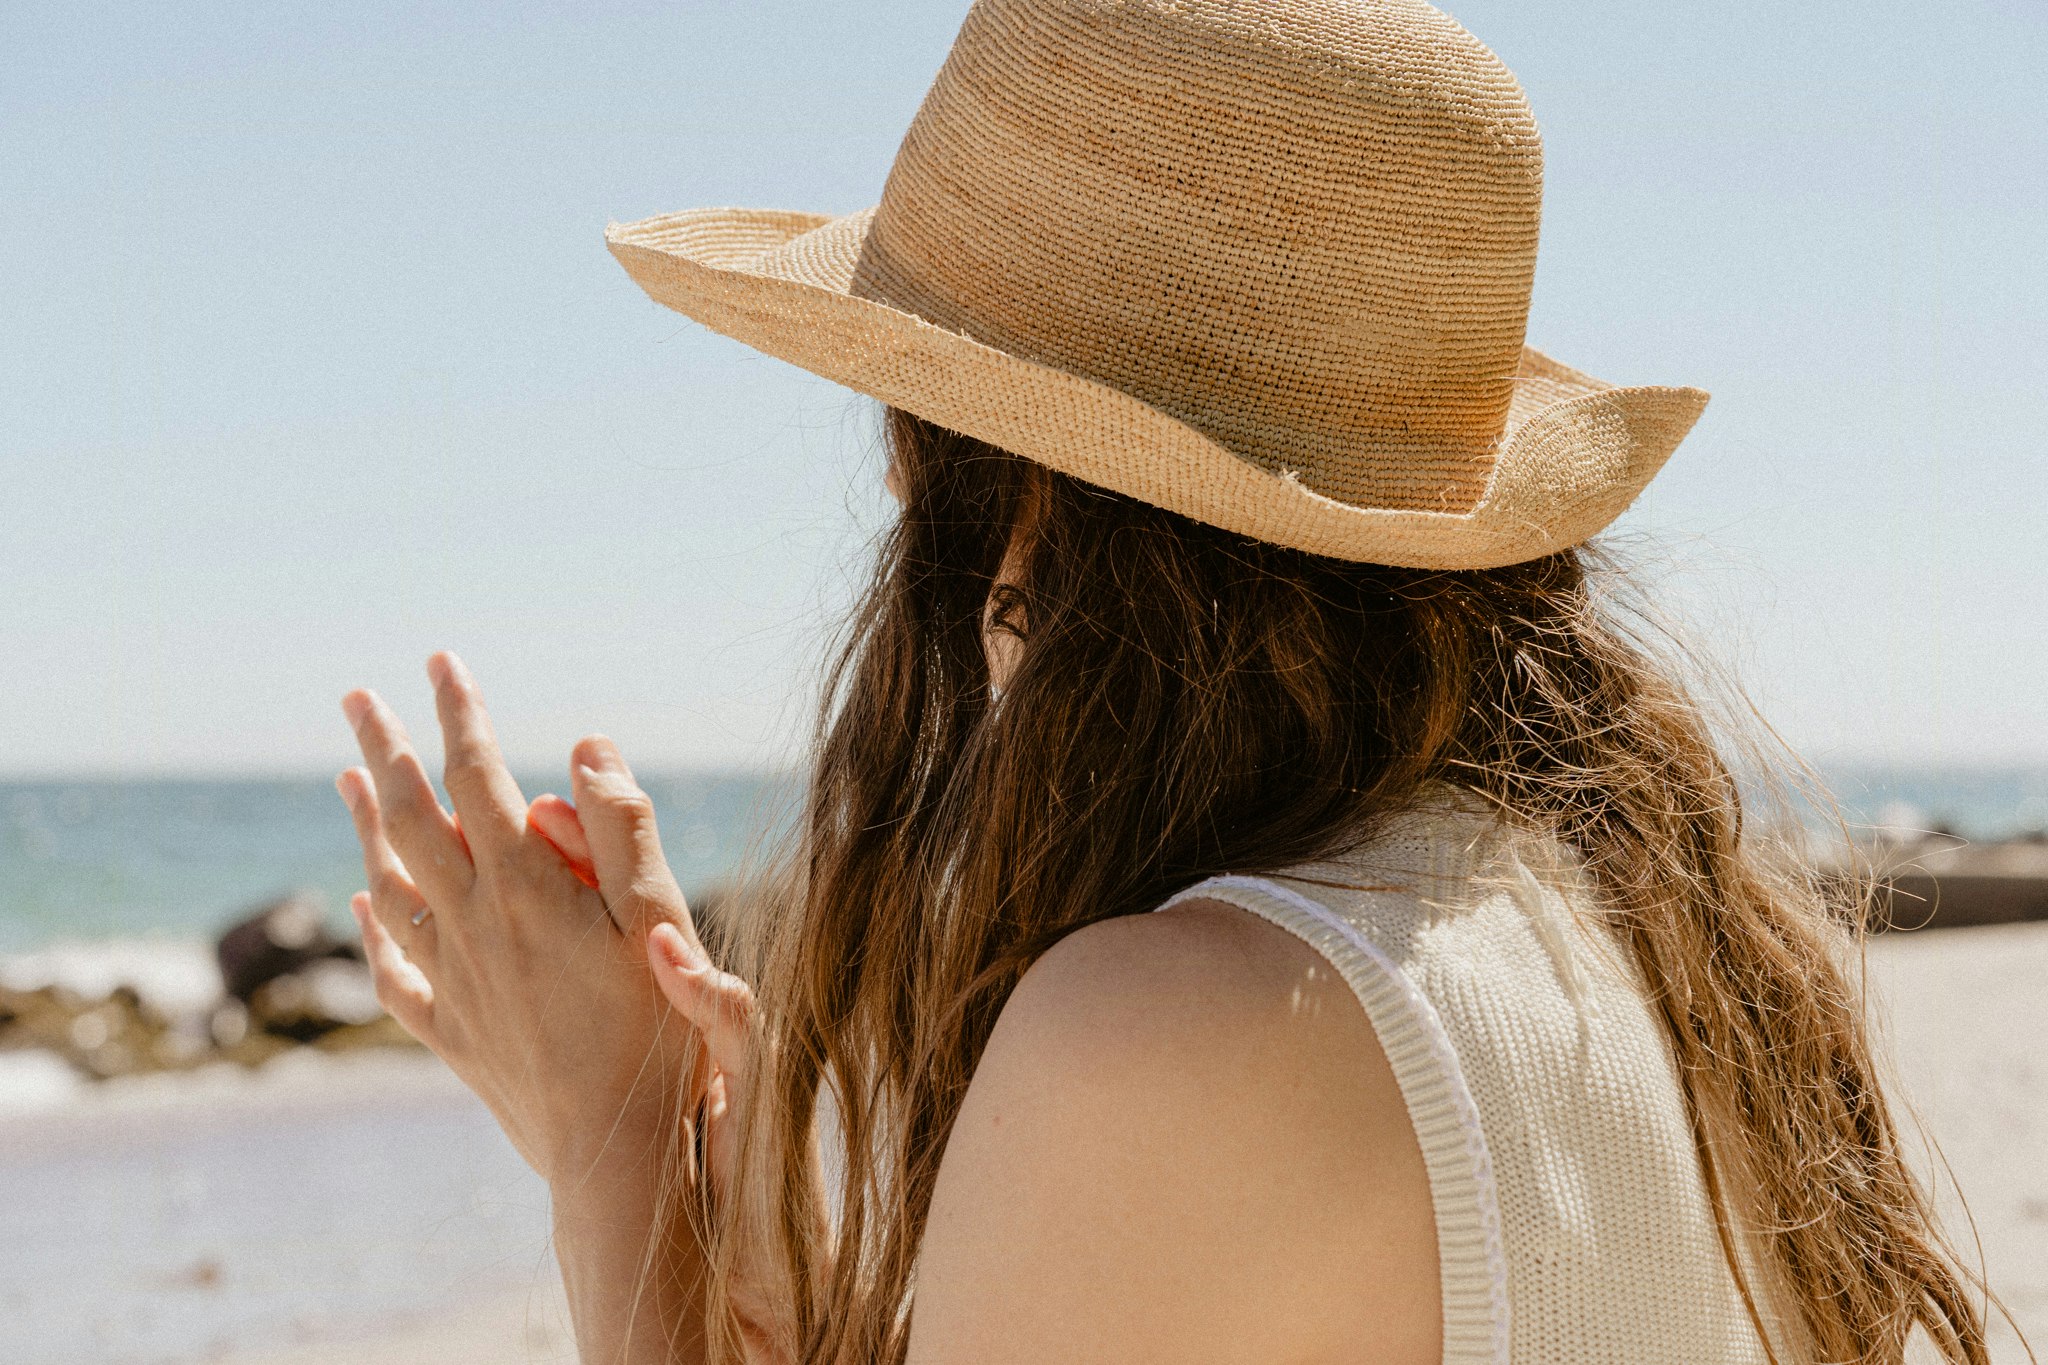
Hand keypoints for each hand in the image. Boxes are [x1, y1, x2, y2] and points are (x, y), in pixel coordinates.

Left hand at [335, 651, 744, 1187]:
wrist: (614, 1155)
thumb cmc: (657, 1035)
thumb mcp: (660, 918)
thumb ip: (623, 827)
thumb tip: (585, 744)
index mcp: (526, 887)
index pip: (477, 775)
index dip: (460, 712)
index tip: (443, 660)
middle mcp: (474, 924)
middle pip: (412, 818)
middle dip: (384, 749)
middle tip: (356, 697)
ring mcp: (455, 980)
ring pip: (391, 883)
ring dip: (366, 823)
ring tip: (347, 777)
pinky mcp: (454, 1032)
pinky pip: (394, 968)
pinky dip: (373, 926)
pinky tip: (364, 903)